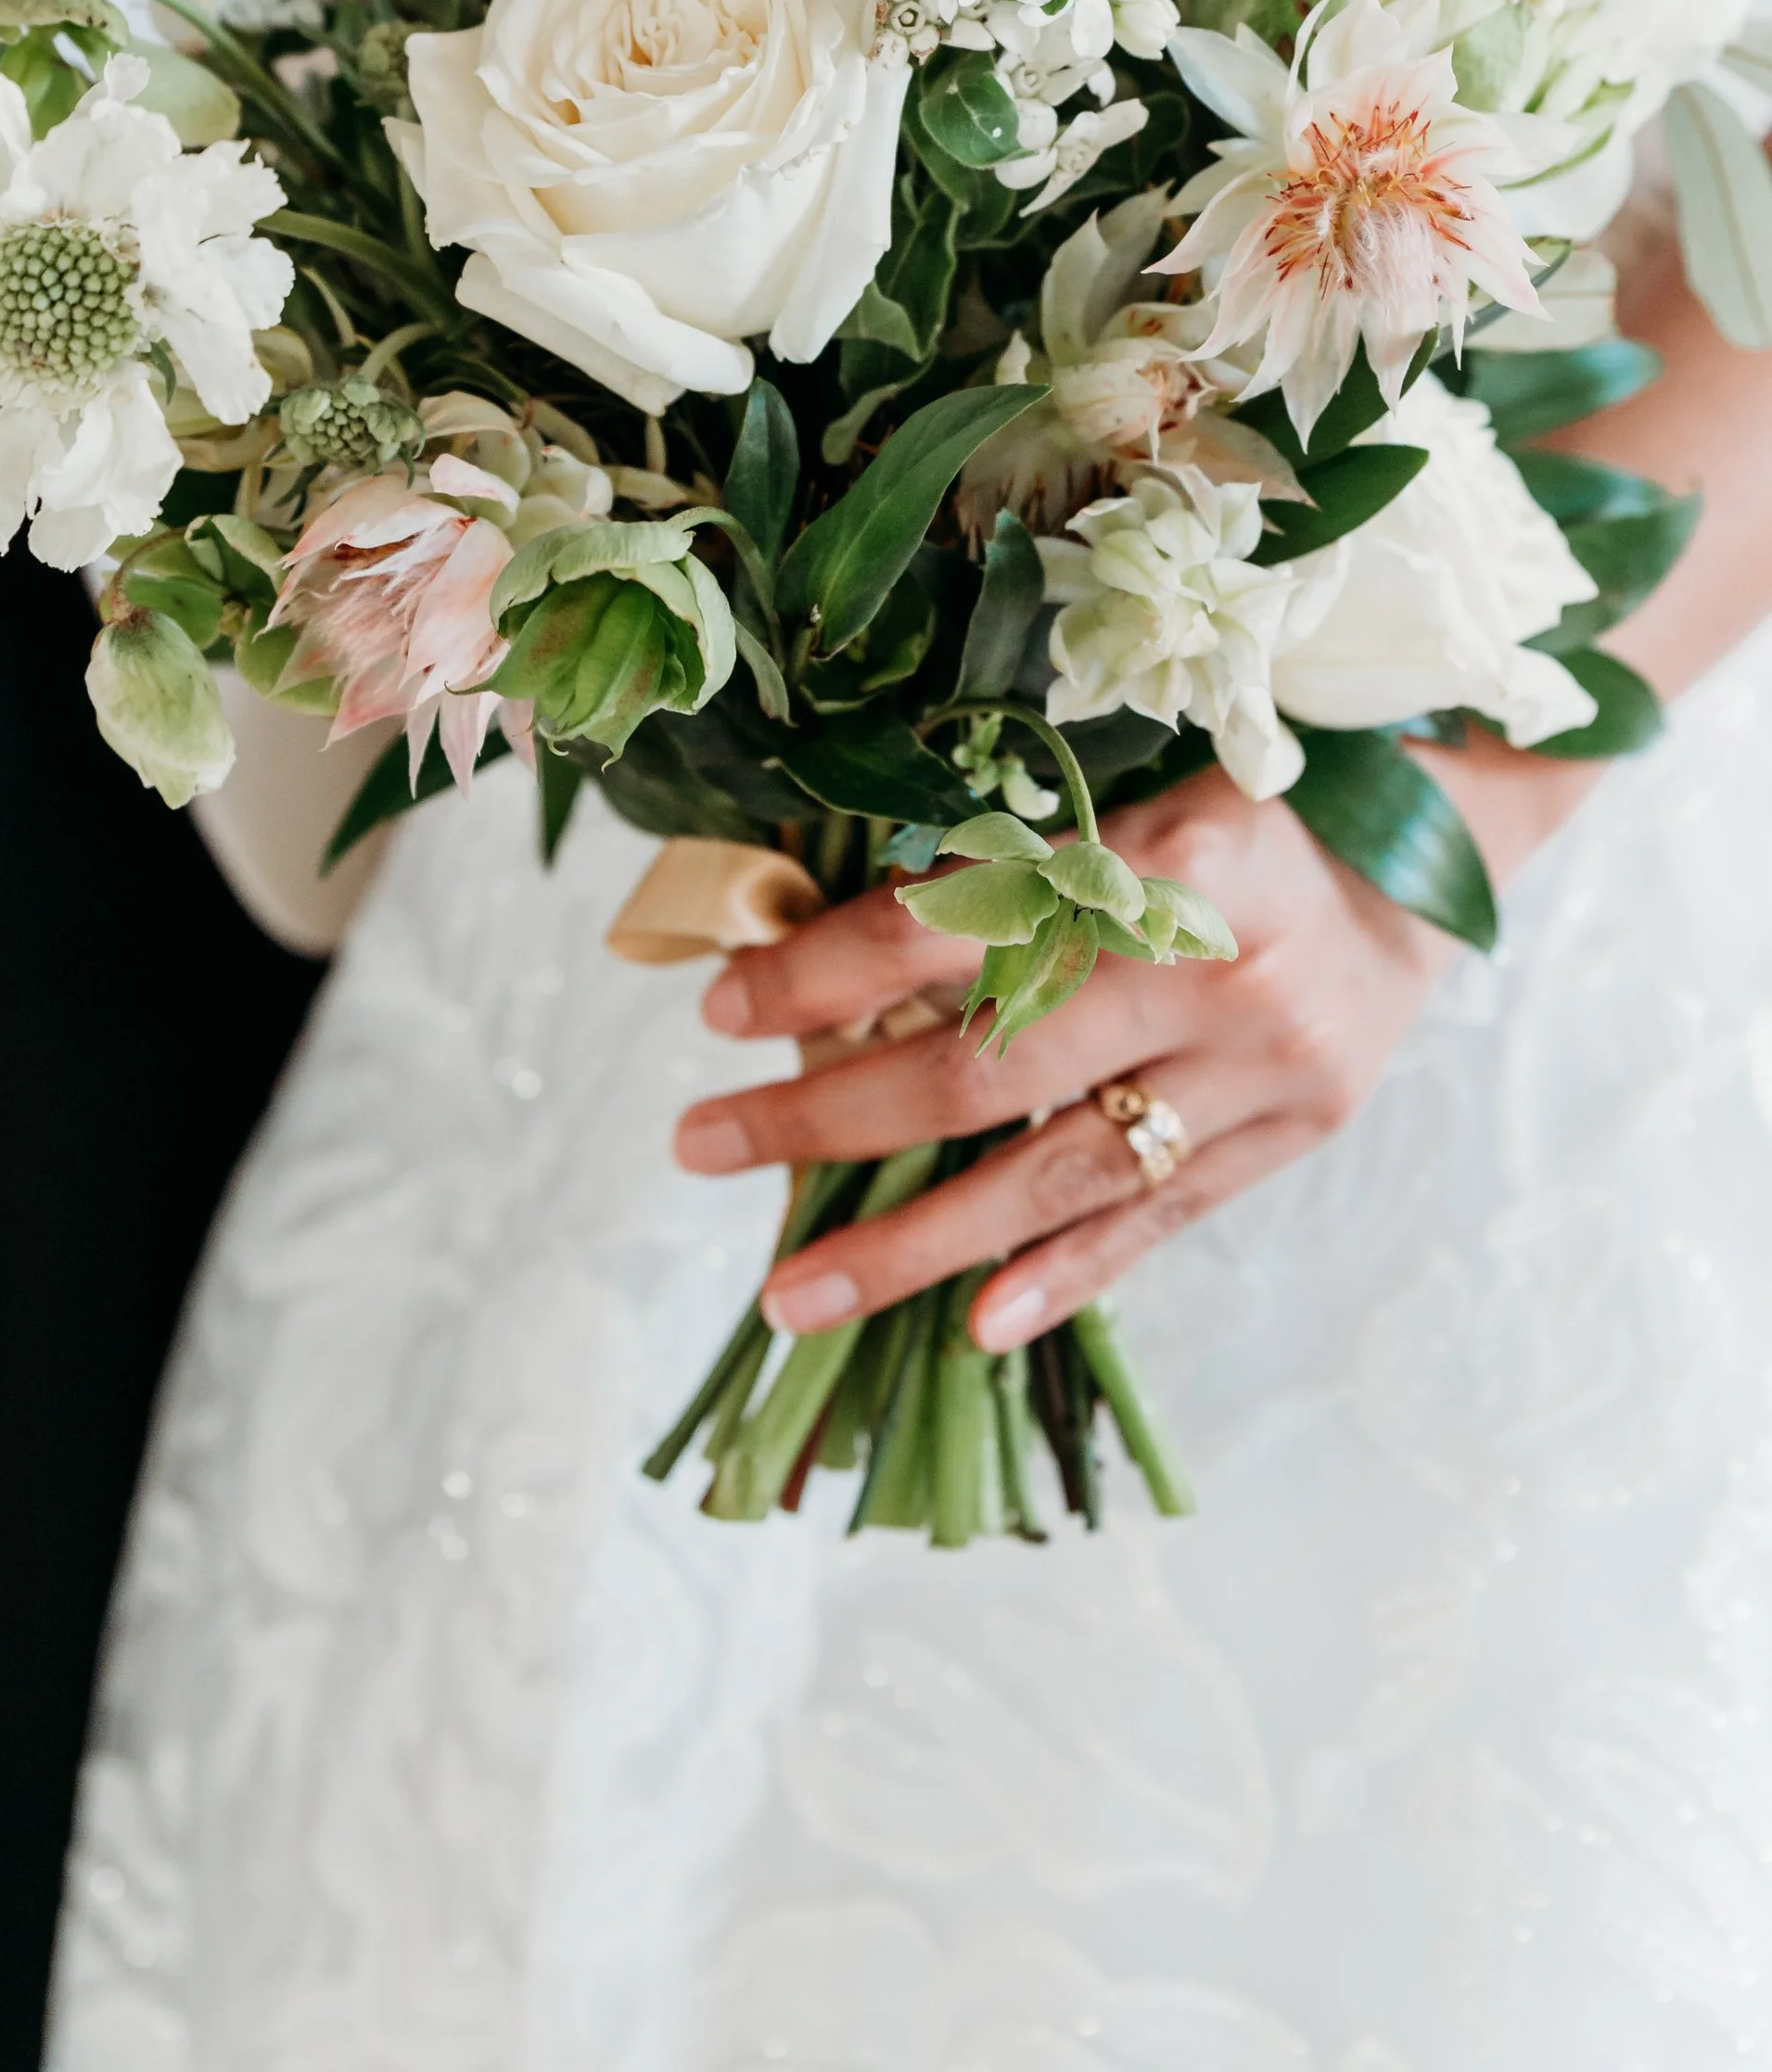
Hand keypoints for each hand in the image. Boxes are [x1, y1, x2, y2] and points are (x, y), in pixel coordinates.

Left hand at [671, 768, 1465, 1354]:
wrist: (1422, 853)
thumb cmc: (1237, 809)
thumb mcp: (1126, 793)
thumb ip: (1001, 865)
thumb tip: (814, 943)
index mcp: (1161, 848)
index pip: (959, 925)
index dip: (829, 971)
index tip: (724, 1008)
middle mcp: (1213, 965)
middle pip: (988, 1064)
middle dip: (827, 1113)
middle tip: (700, 1142)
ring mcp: (1262, 1064)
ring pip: (1055, 1171)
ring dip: (912, 1240)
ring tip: (793, 1293)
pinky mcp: (1294, 1134)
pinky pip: (1157, 1220)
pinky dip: (1064, 1276)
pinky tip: (975, 1328)